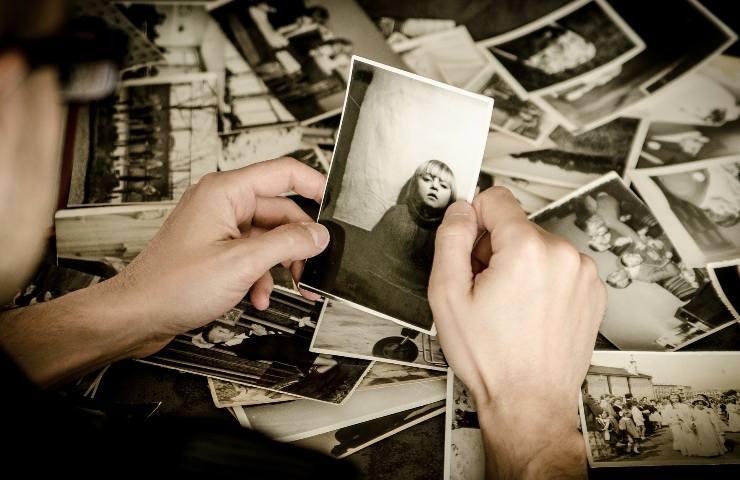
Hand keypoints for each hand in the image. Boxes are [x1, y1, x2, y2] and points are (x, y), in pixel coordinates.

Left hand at [103, 157, 329, 355]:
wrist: (138, 314)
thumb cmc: (171, 285)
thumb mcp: (242, 264)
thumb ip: (287, 244)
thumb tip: (318, 235)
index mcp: (225, 192)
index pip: (283, 172)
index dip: (314, 184)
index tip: (334, 202)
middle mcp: (222, 203)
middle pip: (280, 211)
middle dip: (298, 242)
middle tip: (311, 266)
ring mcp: (218, 226)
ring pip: (268, 236)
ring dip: (280, 264)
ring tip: (287, 287)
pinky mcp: (215, 248)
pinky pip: (252, 253)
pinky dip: (261, 275)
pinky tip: (258, 296)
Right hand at [429, 187, 605, 478]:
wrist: (529, 401)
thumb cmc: (492, 359)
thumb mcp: (447, 296)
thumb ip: (450, 240)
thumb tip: (460, 212)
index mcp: (527, 250)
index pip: (496, 198)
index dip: (474, 220)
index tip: (469, 244)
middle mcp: (563, 255)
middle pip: (516, 226)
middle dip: (496, 249)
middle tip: (486, 290)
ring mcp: (583, 274)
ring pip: (538, 247)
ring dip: (520, 266)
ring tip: (509, 306)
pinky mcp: (592, 291)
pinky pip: (558, 267)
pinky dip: (542, 281)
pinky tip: (529, 312)